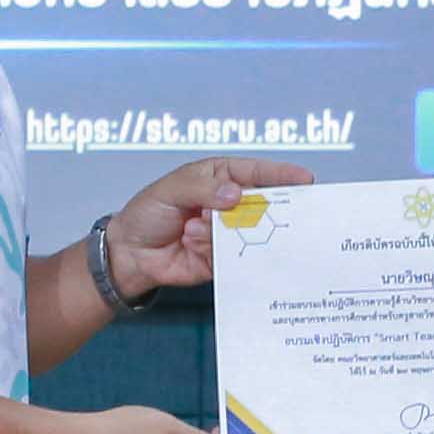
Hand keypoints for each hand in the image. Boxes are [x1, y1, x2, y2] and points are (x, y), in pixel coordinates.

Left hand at [103, 154, 313, 300]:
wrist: (129, 253)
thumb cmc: (148, 212)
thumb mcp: (171, 190)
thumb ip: (203, 190)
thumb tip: (236, 196)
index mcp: (219, 178)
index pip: (255, 173)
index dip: (281, 175)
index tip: (305, 179)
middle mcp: (228, 205)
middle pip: (260, 205)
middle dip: (259, 210)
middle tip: (258, 214)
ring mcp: (226, 233)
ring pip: (246, 233)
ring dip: (219, 230)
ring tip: (192, 227)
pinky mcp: (221, 259)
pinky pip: (230, 255)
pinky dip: (209, 248)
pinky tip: (189, 242)